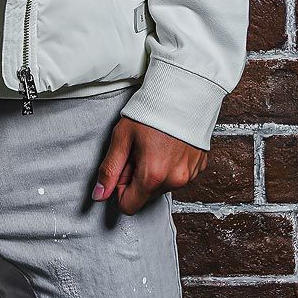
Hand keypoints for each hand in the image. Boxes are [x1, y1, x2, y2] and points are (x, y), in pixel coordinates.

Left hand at [92, 116, 207, 214]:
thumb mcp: (122, 137)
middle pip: (145, 195)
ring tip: (155, 144)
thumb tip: (98, 196)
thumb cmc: (151, 110)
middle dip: (138, 177)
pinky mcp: (199, 167)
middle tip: (139, 149)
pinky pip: (178, 176)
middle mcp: (174, 181)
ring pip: (162, 186)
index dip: (120, 187)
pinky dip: (170, 165)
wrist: (184, 91)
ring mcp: (189, 175)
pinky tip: (169, 144)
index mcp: (152, 176)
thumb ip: (109, 169)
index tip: (124, 166)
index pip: (128, 206)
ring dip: (154, 171)